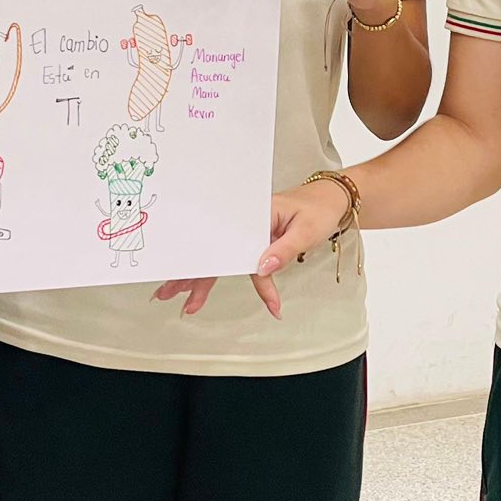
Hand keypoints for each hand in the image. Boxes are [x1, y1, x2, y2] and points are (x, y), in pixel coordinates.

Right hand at [151, 177, 354, 318]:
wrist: (333, 199)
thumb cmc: (319, 209)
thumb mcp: (306, 231)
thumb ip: (284, 250)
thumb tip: (263, 268)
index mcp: (255, 213)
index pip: (231, 243)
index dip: (220, 267)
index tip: (205, 290)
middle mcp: (248, 222)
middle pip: (216, 250)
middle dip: (192, 274)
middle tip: (167, 293)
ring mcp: (250, 231)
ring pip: (221, 257)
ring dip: (202, 279)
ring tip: (184, 301)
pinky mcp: (255, 239)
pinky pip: (237, 260)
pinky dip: (228, 277)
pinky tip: (213, 293)